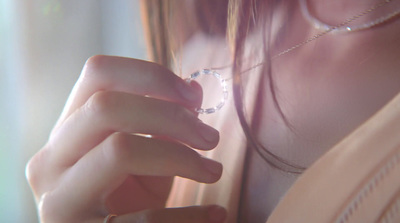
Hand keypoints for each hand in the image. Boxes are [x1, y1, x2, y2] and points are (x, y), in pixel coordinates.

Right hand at [26, 55, 225, 222]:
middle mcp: (51, 159)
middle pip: (106, 106)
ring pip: (120, 149)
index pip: (98, 73)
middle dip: (170, 116)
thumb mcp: (148, 161)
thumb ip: (165, 127)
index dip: (150, 75)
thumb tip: (196, 89)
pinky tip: (215, 214)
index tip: (193, 97)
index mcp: (68, 131)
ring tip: (213, 171)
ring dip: (181, 157)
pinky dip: (189, 215)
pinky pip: (142, 218)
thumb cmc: (130, 200)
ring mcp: (58, 199)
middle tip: (210, 138)